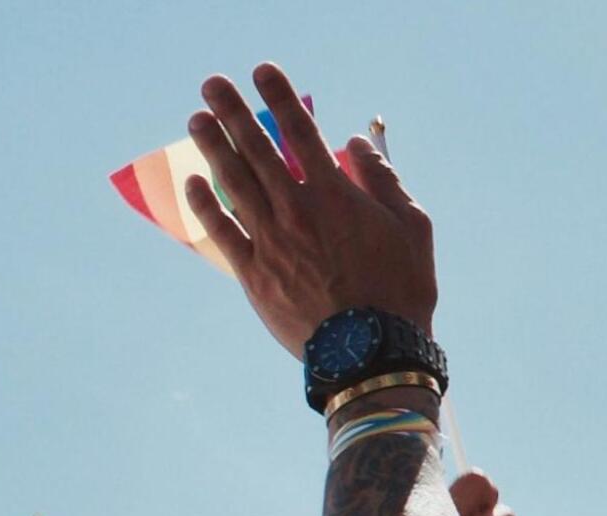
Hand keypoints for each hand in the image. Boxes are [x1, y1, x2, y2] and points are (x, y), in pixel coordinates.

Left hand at [184, 63, 436, 356]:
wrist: (371, 352)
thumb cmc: (400, 290)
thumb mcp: (412, 227)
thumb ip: (383, 179)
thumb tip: (356, 143)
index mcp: (335, 194)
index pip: (301, 131)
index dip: (279, 96)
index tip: (262, 71)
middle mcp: (296, 210)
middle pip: (256, 149)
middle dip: (232, 111)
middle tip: (212, 85)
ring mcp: (270, 241)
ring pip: (233, 183)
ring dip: (212, 147)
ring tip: (197, 120)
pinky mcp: (253, 275)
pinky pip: (221, 231)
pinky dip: (205, 205)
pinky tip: (194, 183)